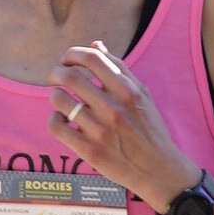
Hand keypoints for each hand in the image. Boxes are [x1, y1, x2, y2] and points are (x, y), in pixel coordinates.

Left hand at [49, 43, 193, 211]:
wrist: (158, 169)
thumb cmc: (150, 129)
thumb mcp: (142, 95)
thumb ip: (119, 69)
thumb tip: (96, 45)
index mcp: (129, 91)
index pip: (93, 59)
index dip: (73, 53)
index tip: (67, 59)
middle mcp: (114, 109)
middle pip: (71, 76)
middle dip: (56, 72)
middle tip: (55, 76)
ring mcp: (100, 130)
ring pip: (59, 100)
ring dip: (55, 95)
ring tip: (60, 99)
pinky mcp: (89, 150)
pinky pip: (57, 126)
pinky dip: (54, 118)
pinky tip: (62, 119)